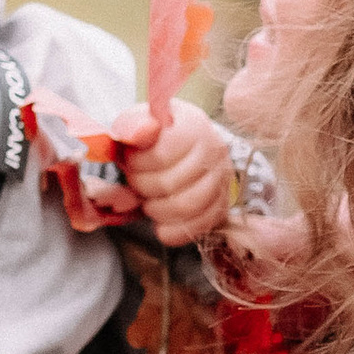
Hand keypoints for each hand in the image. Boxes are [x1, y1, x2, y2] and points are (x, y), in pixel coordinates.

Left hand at [116, 99, 233, 245]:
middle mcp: (214, 150)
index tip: (130, 161)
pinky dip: (173, 231)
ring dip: (156, 210)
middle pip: (169, 184)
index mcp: (193, 126)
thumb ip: (132, 126)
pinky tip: (160, 222)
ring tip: (148, 200)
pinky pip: (198, 227)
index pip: (160, 156)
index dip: (136, 165)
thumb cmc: (153, 137)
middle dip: (142, 188)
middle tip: (136, 181)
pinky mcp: (222, 205)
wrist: (178, 148)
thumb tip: (145, 132)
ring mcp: (222, 179)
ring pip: (185, 208)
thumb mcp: (136, 123)